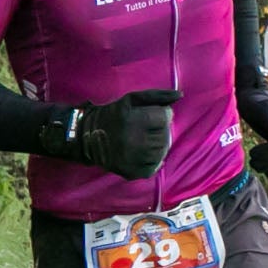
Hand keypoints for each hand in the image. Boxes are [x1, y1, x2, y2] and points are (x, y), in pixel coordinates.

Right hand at [46, 88, 180, 178]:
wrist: (87, 137)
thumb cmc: (113, 114)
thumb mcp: (131, 99)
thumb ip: (157, 96)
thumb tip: (180, 95)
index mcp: (132, 120)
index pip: (165, 117)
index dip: (162, 114)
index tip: (153, 115)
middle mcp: (133, 141)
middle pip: (164, 136)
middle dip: (161, 130)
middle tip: (149, 128)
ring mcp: (132, 159)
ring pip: (161, 152)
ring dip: (159, 144)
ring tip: (146, 139)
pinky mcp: (130, 172)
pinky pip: (153, 167)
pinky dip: (154, 160)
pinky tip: (145, 153)